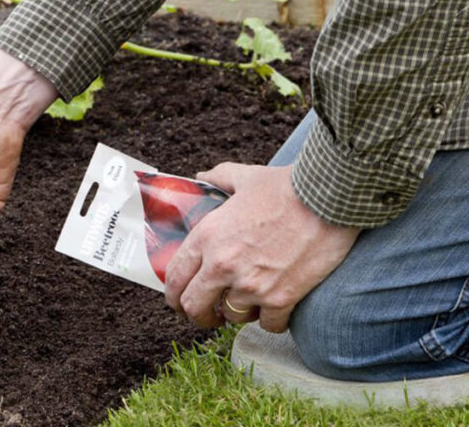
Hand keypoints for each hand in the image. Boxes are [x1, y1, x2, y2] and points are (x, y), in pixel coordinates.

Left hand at [164, 163, 359, 331]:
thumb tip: (203, 177)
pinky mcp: (281, 298)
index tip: (179, 301)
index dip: (173, 296)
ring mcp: (251, 285)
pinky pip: (268, 325)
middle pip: (194, 307)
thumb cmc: (286, 185)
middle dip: (197, 315)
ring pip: (232, 317)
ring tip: (248, 303)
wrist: (329, 198)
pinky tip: (276, 308)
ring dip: (238, 313)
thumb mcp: (244, 176)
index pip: (174, 278)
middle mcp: (222, 265)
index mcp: (206, 237)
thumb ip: (218, 178)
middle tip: (207, 315)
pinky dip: (272, 321)